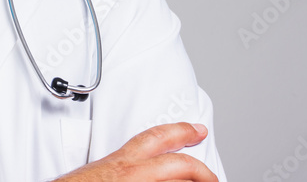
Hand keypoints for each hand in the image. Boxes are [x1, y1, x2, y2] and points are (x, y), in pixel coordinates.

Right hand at [55, 122, 217, 181]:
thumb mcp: (93, 175)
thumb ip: (114, 170)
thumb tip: (127, 174)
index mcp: (119, 164)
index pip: (155, 138)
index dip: (180, 131)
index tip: (196, 129)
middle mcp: (132, 176)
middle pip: (179, 165)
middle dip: (202, 170)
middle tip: (213, 177)